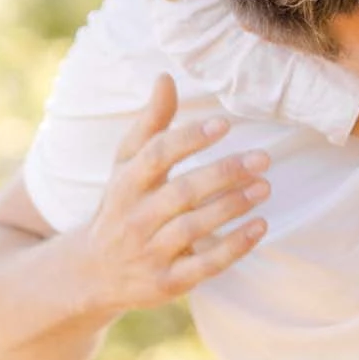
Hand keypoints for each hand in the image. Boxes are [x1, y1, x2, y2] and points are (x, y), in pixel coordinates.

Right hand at [77, 76, 268, 310]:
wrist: (93, 272)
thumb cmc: (120, 205)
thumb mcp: (126, 164)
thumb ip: (151, 123)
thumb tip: (166, 77)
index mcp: (125, 184)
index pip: (156, 155)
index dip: (189, 139)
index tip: (224, 124)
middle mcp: (135, 218)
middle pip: (181, 192)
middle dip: (223, 174)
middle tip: (262, 159)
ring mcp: (150, 252)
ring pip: (194, 227)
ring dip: (232, 206)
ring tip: (264, 187)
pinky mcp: (167, 282)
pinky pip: (204, 265)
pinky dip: (233, 247)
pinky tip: (260, 226)